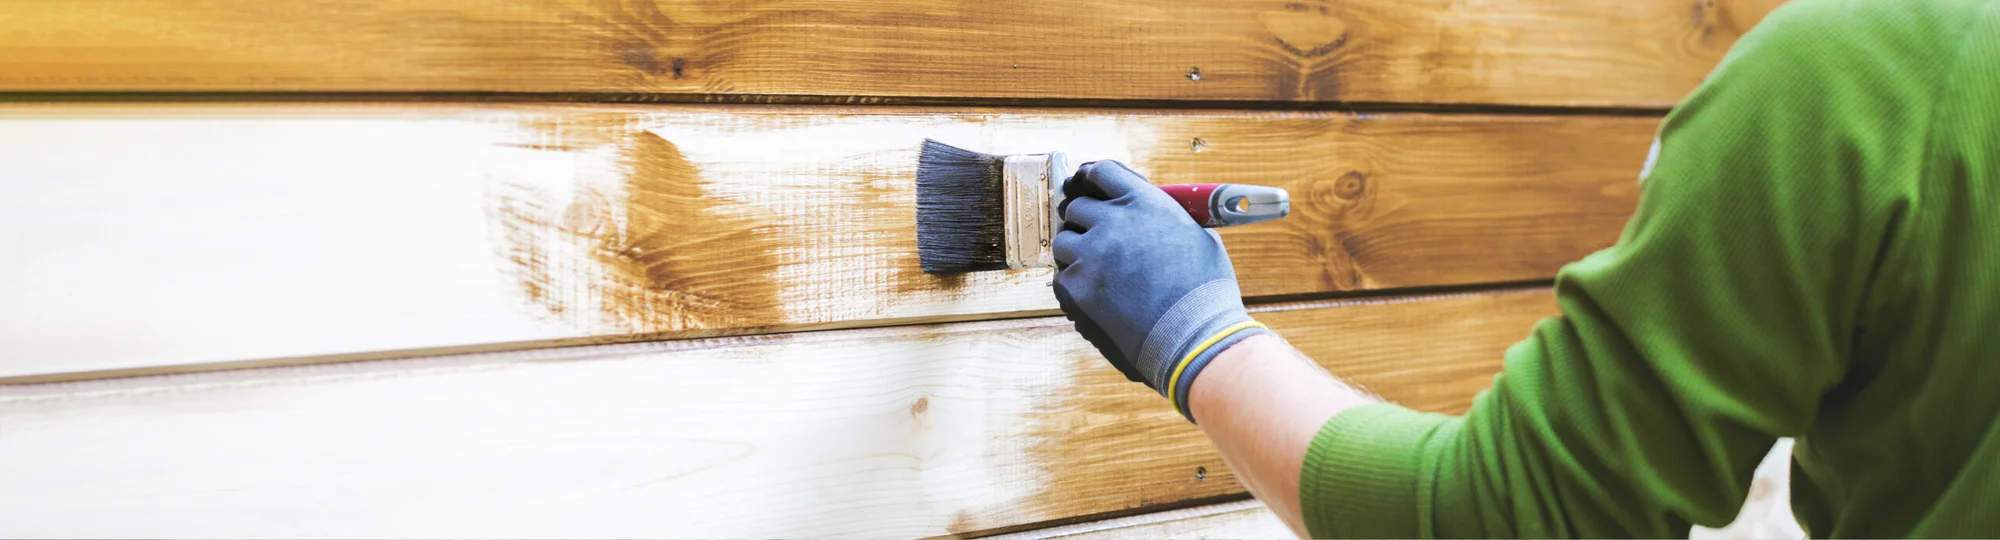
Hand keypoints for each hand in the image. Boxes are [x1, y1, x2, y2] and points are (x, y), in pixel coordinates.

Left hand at [1052, 161, 1269, 420]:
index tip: (1087, 188)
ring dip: (1076, 252)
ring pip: (1063, 241)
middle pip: (1077, 207)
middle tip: (1097, 239)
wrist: (1195, 337)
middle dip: (1085, 221)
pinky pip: (1061, 276)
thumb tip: (1148, 214)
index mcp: (1145, 202)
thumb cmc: (1205, 292)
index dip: (1092, 180)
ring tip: (1099, 271)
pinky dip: (1074, 283)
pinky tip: (1096, 294)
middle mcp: (1113, 221)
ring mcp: (1091, 254)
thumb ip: (1164, 218)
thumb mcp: (1198, 236)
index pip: (1102, 172)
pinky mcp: (1077, 286)